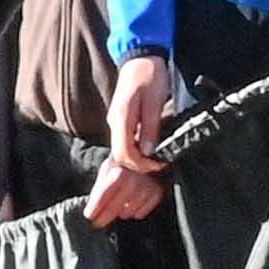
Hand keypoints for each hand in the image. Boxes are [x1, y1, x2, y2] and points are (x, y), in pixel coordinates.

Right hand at [87, 55, 173, 224]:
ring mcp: (117, 124)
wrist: (141, 56)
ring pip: (117, 157)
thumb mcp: (155, 100)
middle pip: (115, 161)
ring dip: (120, 178)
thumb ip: (152, 127)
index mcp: (122, 120)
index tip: (157, 169)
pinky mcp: (122, 123)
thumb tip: (150, 153)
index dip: (141, 167)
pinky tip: (131, 174)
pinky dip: (126, 165)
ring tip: (118, 203)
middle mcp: (116, 124)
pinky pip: (122, 149)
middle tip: (110, 212)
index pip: (125, 154)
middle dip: (113, 187)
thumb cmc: (150, 76)